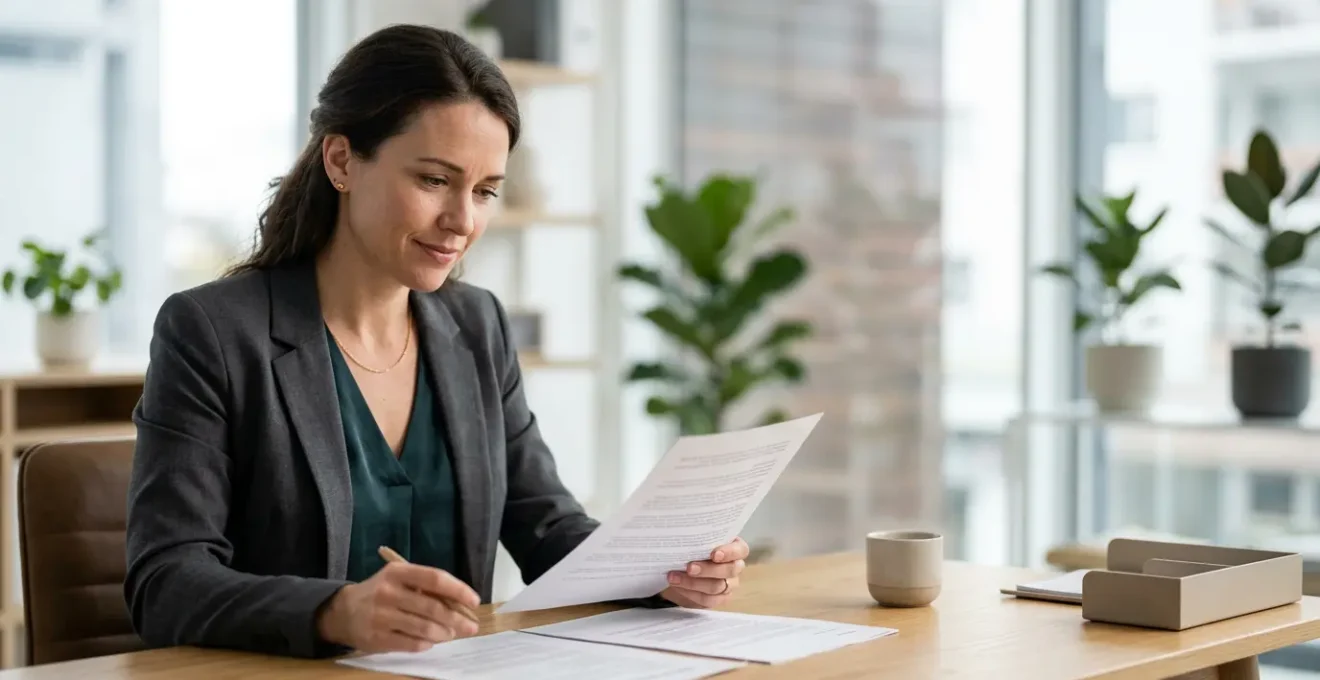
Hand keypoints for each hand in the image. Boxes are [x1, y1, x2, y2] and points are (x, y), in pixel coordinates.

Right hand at [316, 561, 480, 652]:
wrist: (342, 612)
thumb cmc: (381, 592)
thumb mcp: (399, 579)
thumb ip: (426, 587)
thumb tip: (460, 604)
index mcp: (398, 572)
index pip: (435, 578)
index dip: (458, 590)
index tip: (474, 601)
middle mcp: (388, 592)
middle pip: (433, 608)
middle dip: (457, 619)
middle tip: (470, 627)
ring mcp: (381, 616)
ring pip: (424, 628)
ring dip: (444, 634)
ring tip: (450, 634)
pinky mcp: (376, 638)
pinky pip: (412, 644)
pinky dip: (426, 644)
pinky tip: (429, 641)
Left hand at [661, 537, 749, 608]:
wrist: (680, 569)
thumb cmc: (691, 549)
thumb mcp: (694, 540)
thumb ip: (695, 538)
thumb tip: (683, 534)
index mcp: (734, 547)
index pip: (740, 550)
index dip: (729, 552)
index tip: (713, 554)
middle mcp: (734, 566)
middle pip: (729, 570)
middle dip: (707, 569)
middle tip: (689, 567)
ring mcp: (728, 584)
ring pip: (717, 587)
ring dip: (693, 583)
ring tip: (674, 577)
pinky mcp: (718, 598)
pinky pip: (707, 600)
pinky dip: (690, 593)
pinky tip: (678, 586)